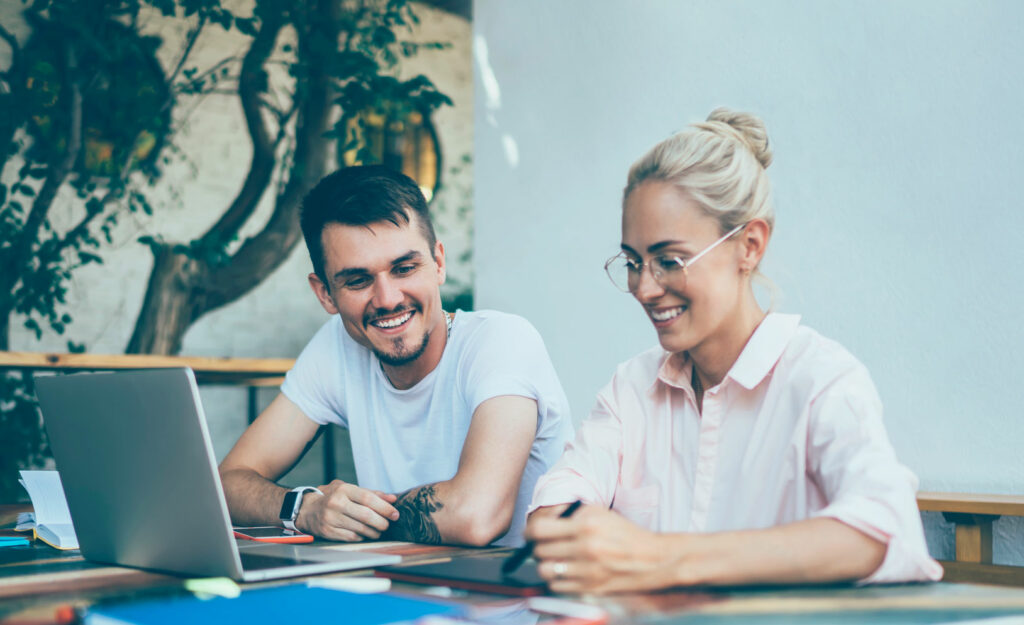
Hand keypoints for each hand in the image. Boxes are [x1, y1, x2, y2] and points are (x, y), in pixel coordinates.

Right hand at [296, 480, 398, 541]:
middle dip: (382, 522)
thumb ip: (371, 493)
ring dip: (374, 532)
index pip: (368, 498)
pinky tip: (365, 534)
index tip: (395, 514)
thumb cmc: (333, 497)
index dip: (384, 507)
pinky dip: (362, 537)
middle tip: (388, 524)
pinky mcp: (328, 531)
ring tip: (379, 530)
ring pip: (360, 529)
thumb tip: (392, 499)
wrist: (307, 509)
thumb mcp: (349, 489)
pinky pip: (351, 537)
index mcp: (343, 490)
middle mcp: (336, 503)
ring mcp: (331, 518)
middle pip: (366, 515)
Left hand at [525, 505, 678, 593]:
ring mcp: (588, 570)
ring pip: (546, 570)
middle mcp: (585, 547)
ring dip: (547, 565)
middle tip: (547, 546)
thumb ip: (572, 515)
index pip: (540, 529)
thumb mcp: (600, 513)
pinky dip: (558, 580)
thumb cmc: (626, 534)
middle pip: (540, 550)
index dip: (530, 532)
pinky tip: (568, 572)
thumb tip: (546, 522)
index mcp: (586, 524)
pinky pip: (558, 586)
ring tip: (556, 560)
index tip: (531, 534)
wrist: (653, 558)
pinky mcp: (591, 587)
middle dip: (540, 548)